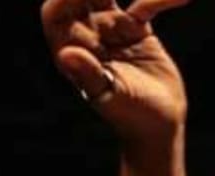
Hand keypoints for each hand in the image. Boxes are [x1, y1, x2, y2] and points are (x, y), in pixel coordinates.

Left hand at [41, 0, 190, 143]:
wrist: (159, 125)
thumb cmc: (130, 116)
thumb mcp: (110, 95)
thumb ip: (88, 74)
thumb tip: (66, 54)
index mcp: (72, 50)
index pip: (55, 11)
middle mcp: (88, 36)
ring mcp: (113, 30)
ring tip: (142, 7)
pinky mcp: (138, 29)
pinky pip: (146, 4)